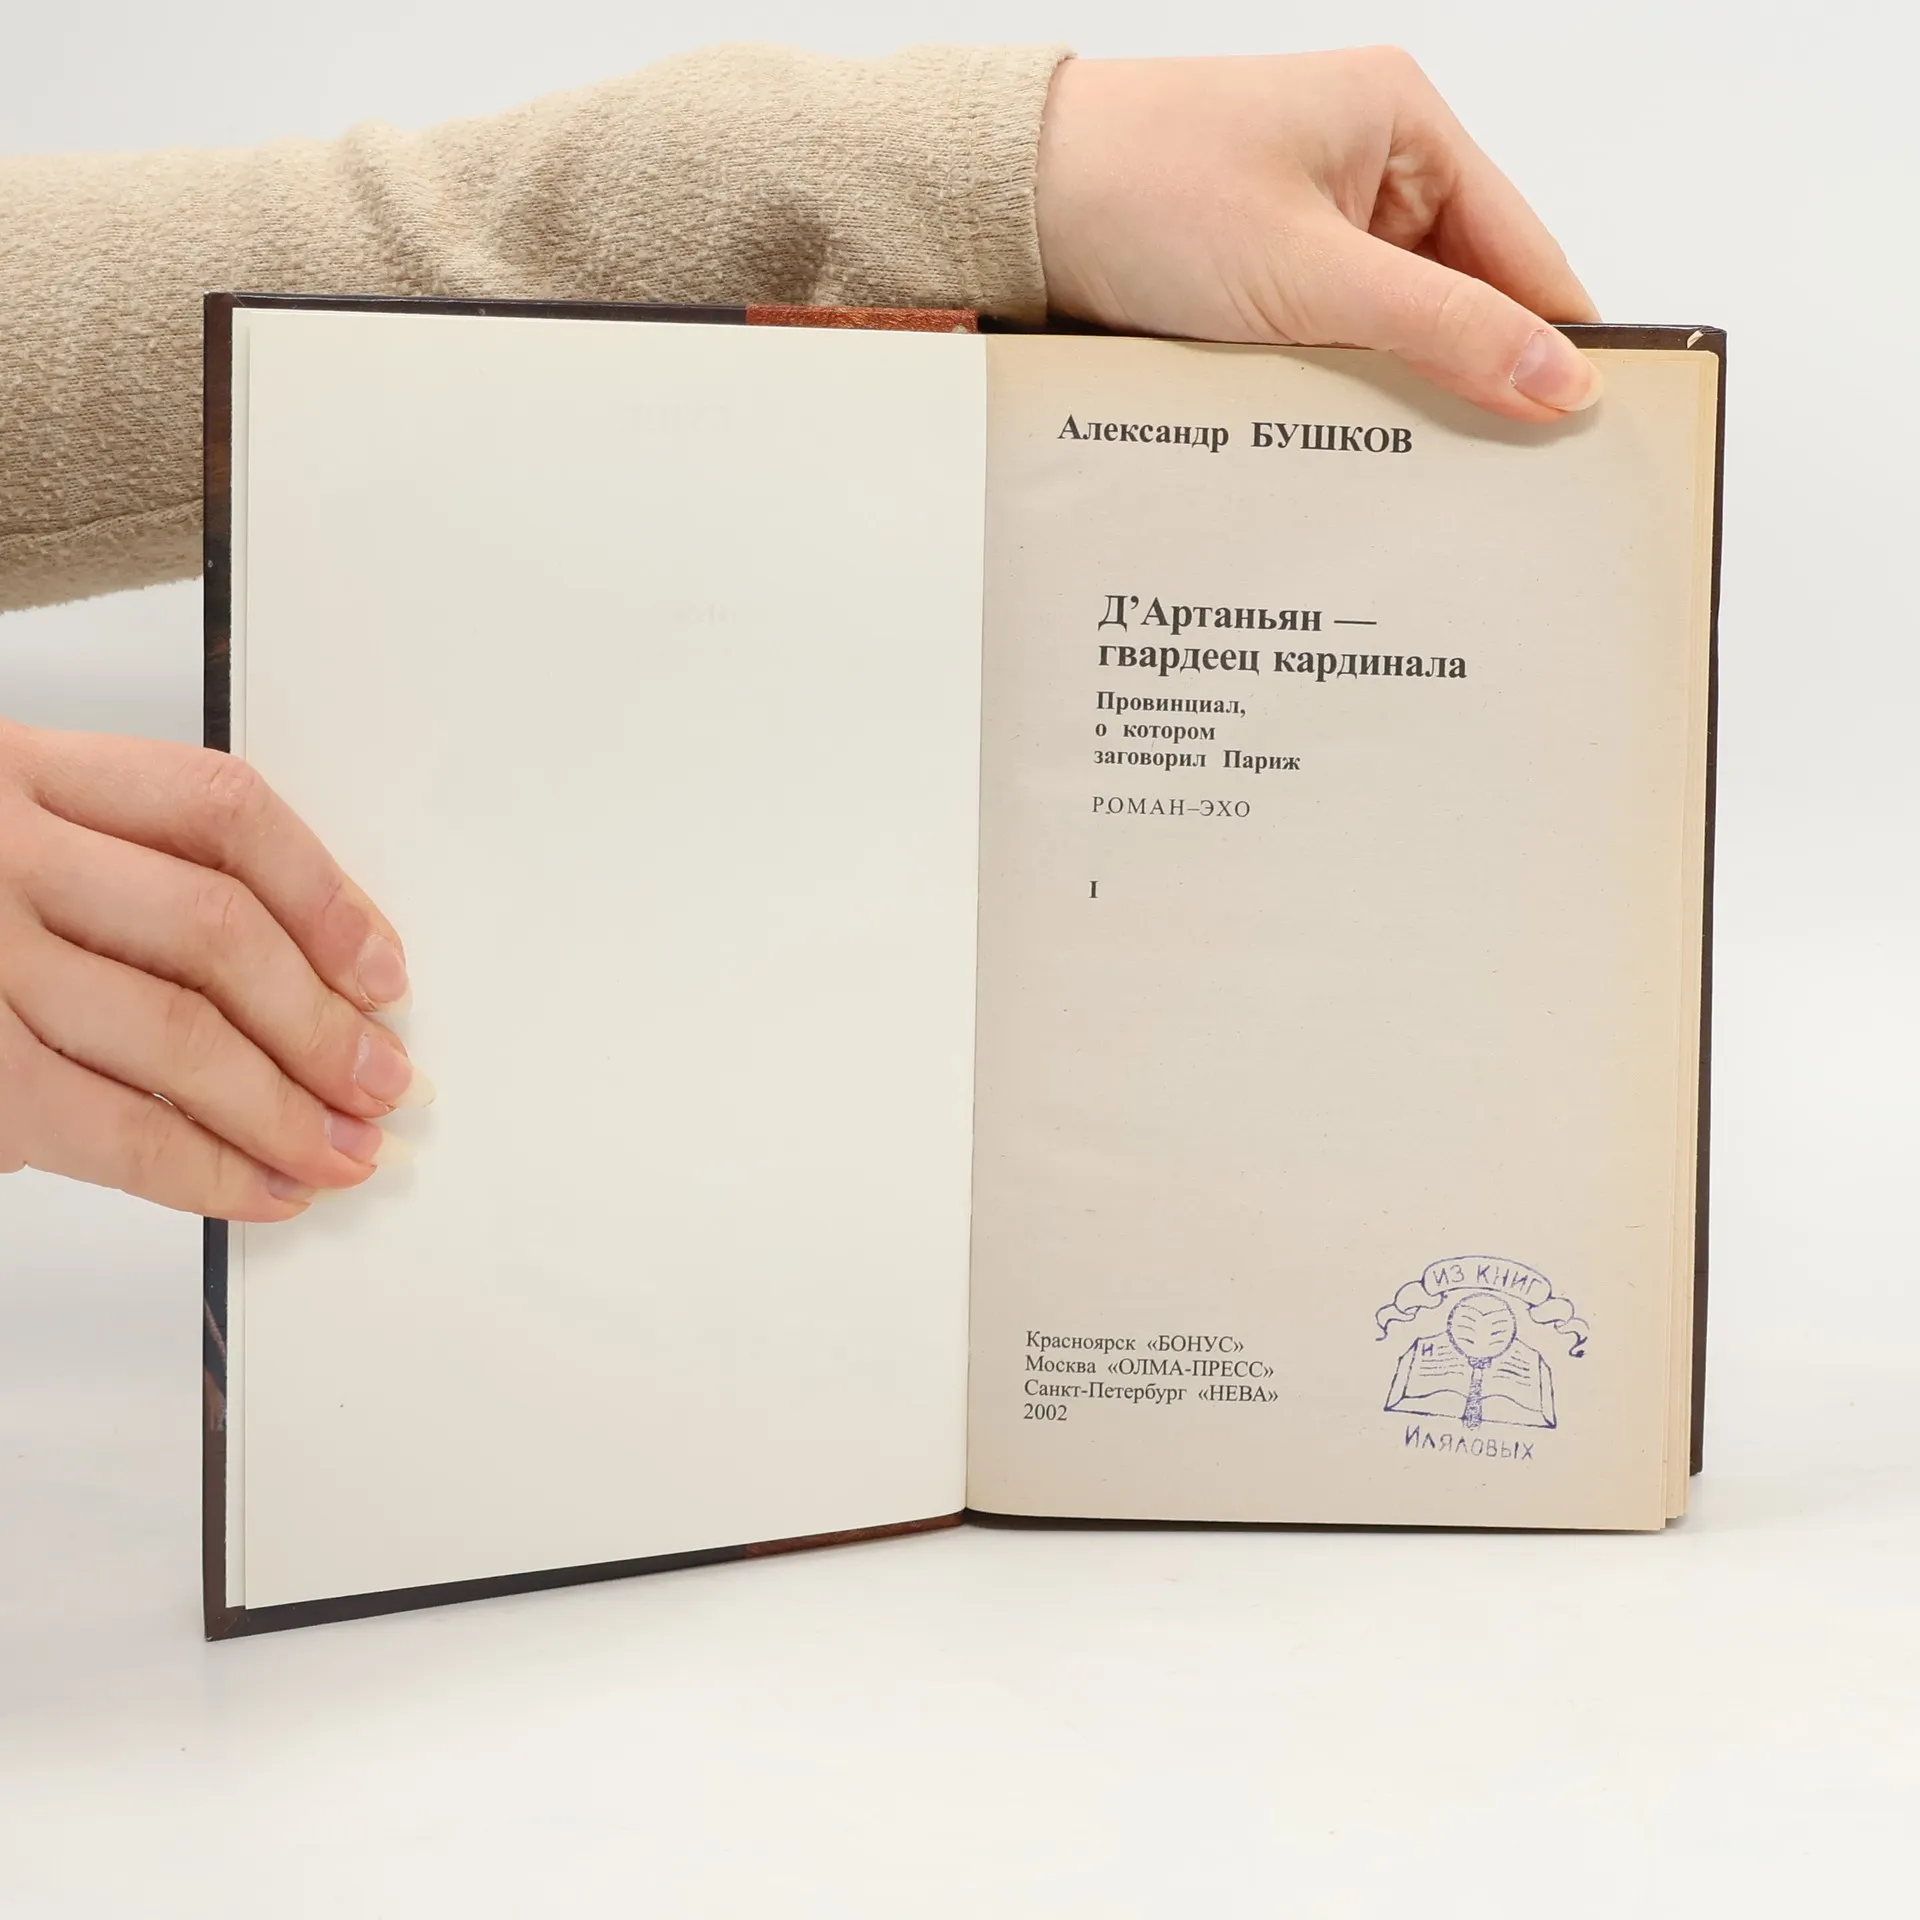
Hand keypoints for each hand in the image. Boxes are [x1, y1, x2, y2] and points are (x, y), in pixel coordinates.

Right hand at [0, 722, 430, 1220]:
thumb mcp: (4, 838)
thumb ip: (114, 872)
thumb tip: (302, 982)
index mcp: (23, 770)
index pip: (221, 811)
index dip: (326, 894)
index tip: (383, 968)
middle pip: (215, 929)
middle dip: (321, 1023)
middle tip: (384, 1081)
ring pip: (174, 1032)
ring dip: (282, 1108)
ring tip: (343, 1150)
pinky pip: (107, 1126)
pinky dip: (203, 1170)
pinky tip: (262, 1189)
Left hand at [1034, 48, 1601, 421]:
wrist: (1009, 206)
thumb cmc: (1143, 193)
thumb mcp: (1311, 275)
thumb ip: (1442, 330)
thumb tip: (1558, 378)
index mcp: (1403, 124)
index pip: (1522, 250)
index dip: (1556, 342)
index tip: (1582, 434)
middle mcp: (1367, 165)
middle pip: (1462, 297)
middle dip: (1472, 379)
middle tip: (1501, 483)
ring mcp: (1310, 223)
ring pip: (1392, 331)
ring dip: (1397, 394)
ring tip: (1421, 477)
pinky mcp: (1259, 275)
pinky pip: (1331, 343)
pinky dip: (1339, 392)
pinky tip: (1346, 446)